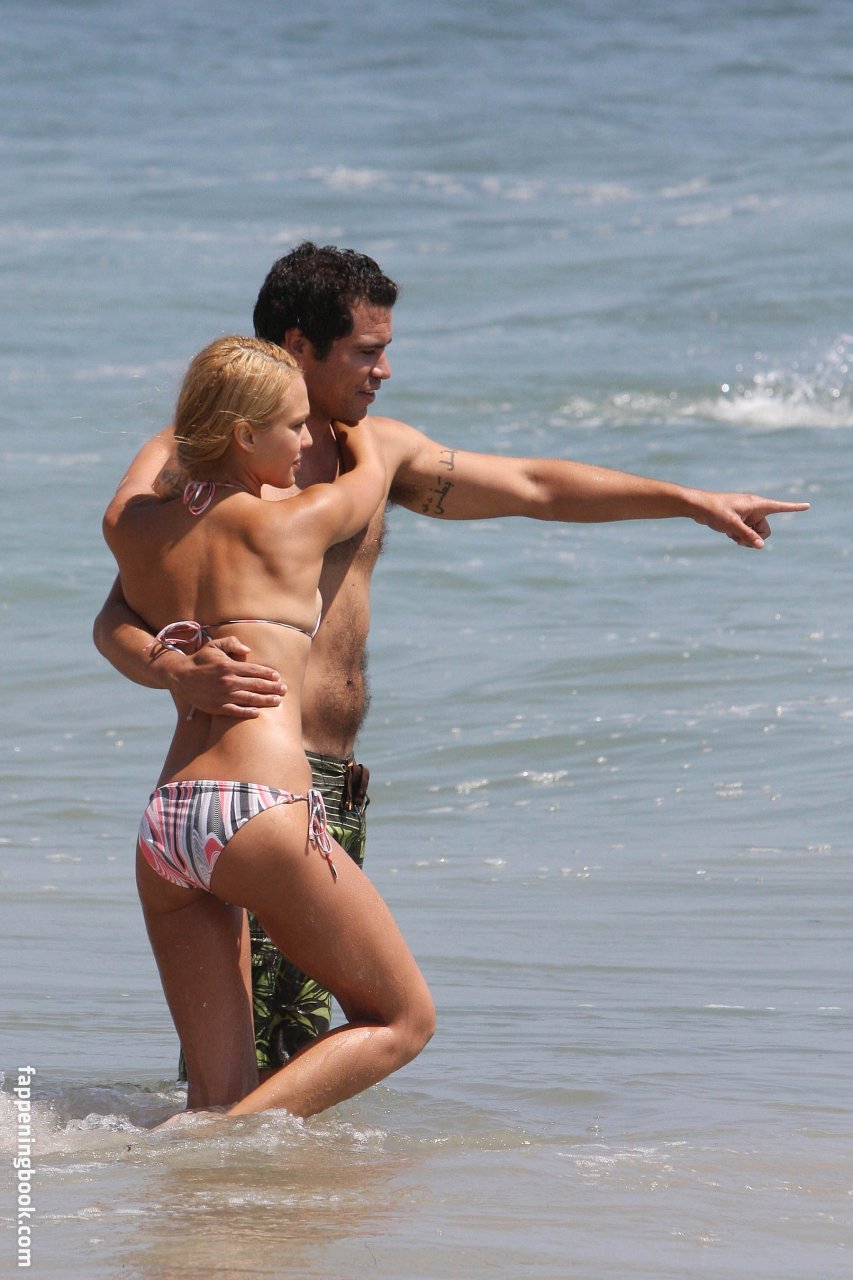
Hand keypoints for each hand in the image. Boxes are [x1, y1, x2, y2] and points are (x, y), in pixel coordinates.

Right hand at [160, 635, 285, 717]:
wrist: (180, 677)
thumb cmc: (200, 660)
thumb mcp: (214, 646)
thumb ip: (232, 643)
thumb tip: (248, 650)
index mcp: (228, 666)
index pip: (254, 670)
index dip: (268, 674)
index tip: (278, 676)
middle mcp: (227, 681)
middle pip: (256, 685)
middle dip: (272, 688)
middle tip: (284, 690)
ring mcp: (223, 695)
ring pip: (250, 699)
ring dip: (265, 700)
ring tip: (277, 701)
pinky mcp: (217, 707)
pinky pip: (236, 711)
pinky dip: (248, 712)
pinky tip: (258, 712)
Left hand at [690, 492, 809, 548]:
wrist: (698, 507)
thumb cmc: (715, 511)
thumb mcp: (732, 525)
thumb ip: (747, 535)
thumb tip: (761, 546)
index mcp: (756, 504)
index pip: (779, 506)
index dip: (794, 507)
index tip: (808, 506)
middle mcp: (754, 509)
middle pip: (766, 531)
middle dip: (756, 538)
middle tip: (741, 540)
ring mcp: (747, 515)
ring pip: (755, 534)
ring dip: (746, 539)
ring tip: (731, 534)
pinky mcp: (739, 520)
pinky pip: (746, 533)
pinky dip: (739, 536)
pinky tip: (727, 532)